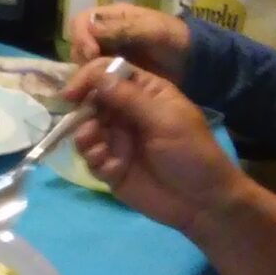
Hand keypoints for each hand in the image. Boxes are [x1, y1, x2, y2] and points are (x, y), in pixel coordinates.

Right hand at [67, 59, 247, 235]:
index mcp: (144, 92)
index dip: (88, 78)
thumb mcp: (165, 119)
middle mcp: (126, 112)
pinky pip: (90, 157)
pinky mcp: (111, 166)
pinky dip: (93, 159)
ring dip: (84, 137)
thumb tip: (96, 75)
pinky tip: (110, 167)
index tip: (72, 94)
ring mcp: (117, 139)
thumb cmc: (192, 152)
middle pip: (90, 100)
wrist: (203, 202)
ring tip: (97, 148)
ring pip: (85, 129)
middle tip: (87, 128)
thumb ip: (129, 98)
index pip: (108, 73)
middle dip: (82, 111)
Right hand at [69, 3, 189, 80]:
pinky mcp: (113, 76)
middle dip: (83, 60)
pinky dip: (94, 88)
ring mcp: (108, 56)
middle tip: (94, 75)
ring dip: (87, 76)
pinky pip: (95, 80)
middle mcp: (105, 35)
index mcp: (113, 17)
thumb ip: (123, 29)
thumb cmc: (175, 39)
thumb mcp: (153, 30)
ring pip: (84, 65)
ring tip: (97, 88)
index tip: (91, 54)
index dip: (81, 37)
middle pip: (78, 45)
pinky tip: (100, 96)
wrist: (195, 62)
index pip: (82, 22)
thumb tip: (90, 31)